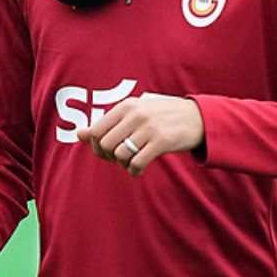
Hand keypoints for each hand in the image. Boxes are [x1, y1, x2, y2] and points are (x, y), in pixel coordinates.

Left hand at [75, 96, 204, 175]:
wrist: (196, 117)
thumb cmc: (160, 116)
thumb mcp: (134, 114)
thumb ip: (107, 124)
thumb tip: (79, 134)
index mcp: (126, 106)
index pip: (97, 131)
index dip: (97, 147)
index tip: (107, 152)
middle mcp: (135, 115)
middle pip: (106, 145)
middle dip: (109, 157)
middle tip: (119, 159)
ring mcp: (149, 128)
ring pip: (120, 154)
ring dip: (122, 164)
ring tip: (130, 162)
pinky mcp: (162, 142)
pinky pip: (137, 162)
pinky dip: (134, 170)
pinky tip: (138, 169)